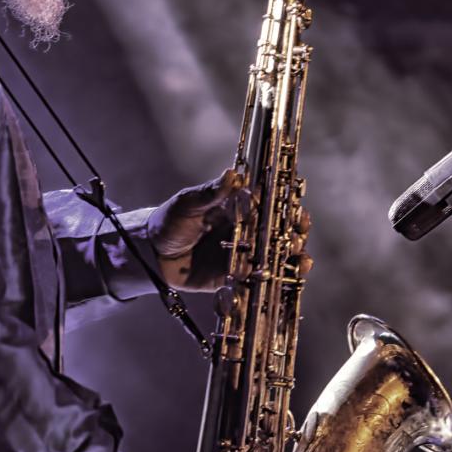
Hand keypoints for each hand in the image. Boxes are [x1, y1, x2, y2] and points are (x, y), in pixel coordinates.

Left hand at [148, 169, 311, 291]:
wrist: (151, 256)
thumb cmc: (168, 222)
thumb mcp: (187, 203)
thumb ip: (209, 193)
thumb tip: (231, 174)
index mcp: (236, 206)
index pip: (268, 200)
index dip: (286, 200)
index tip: (296, 203)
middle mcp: (245, 228)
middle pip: (278, 227)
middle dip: (295, 228)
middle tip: (300, 229)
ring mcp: (243, 252)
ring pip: (275, 252)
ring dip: (292, 253)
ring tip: (300, 255)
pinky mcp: (236, 275)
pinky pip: (260, 277)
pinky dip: (275, 276)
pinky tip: (286, 275)